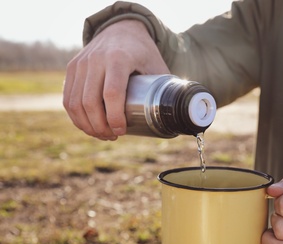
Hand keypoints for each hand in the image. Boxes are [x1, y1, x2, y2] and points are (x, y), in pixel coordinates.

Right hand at [63, 20, 169, 139]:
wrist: (121, 28)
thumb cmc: (143, 51)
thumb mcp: (156, 65)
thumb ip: (165, 87)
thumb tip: (175, 115)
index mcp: (119, 58)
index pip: (112, 93)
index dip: (115, 118)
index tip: (121, 132)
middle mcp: (96, 59)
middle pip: (90, 102)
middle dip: (100, 126)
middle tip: (112, 136)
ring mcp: (81, 63)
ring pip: (75, 103)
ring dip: (87, 125)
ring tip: (102, 134)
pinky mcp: (72, 67)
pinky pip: (68, 98)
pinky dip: (76, 116)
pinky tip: (88, 125)